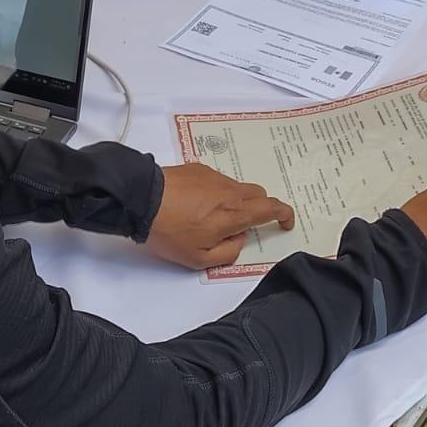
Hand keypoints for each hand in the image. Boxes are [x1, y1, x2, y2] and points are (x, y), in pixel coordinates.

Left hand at [147, 163, 294, 269]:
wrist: (140, 199)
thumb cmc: (169, 232)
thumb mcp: (198, 258)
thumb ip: (228, 252)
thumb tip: (239, 239)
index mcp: (234, 213)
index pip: (272, 208)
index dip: (285, 214)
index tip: (285, 222)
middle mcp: (229, 191)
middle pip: (258, 194)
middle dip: (260, 209)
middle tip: (243, 225)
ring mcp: (213, 176)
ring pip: (236, 187)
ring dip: (234, 201)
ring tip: (208, 217)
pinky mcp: (198, 168)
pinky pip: (216, 180)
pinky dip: (215, 192)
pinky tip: (194, 203)